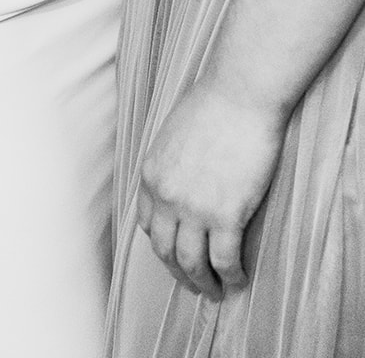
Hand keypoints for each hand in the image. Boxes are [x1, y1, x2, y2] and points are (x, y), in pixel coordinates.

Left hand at [137, 80, 285, 299]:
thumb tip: (181, 181)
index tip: (176, 252)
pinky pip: (224, 260)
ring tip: (217, 291)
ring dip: (203, 283)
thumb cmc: (212, 105)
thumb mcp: (172, 135)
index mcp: (151, 175)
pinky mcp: (226, 215)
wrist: (239, 95)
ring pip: (192, 263)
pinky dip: (231, 276)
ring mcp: (195, 208)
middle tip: (195, 284)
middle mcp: (166, 196)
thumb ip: (170, 164)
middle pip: (165, 250)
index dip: (162, 243)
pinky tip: (239, 278)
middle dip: (179, 273)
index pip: (147, 223)